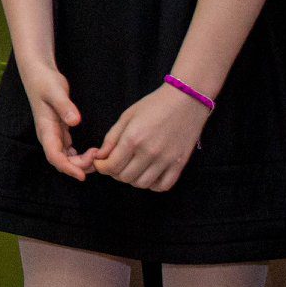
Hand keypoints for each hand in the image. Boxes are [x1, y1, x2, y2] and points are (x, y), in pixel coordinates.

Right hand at [21, 64, 94, 180]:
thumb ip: (65, 106)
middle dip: (78, 166)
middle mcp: (48, 135)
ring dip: (80, 162)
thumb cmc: (44, 81)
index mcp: (45, 129)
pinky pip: (69, 150)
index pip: (54, 156)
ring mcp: (53, 134)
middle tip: (98, 158)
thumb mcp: (55, 91)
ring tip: (97, 155)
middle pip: (61, 160)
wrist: (38, 73)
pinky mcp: (60, 130)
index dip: (67, 167)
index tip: (82, 175)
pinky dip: (80, 156)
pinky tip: (92, 152)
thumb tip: (75, 121)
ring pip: (65, 157)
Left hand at [94, 84, 209, 191]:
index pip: (111, 166)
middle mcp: (149, 152)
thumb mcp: (126, 117)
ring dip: (132, 179)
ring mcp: (166, 160)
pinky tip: (149, 173)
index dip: (101, 167)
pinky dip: (152, 185)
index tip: (101, 162)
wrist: (186, 100)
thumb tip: (99, 157)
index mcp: (133, 139)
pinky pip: (163, 186)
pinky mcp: (180, 164)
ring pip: (142, 184)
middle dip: (114, 172)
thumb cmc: (153, 105)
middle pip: (124, 177)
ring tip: (131, 166)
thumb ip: (111, 139)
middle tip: (116, 162)